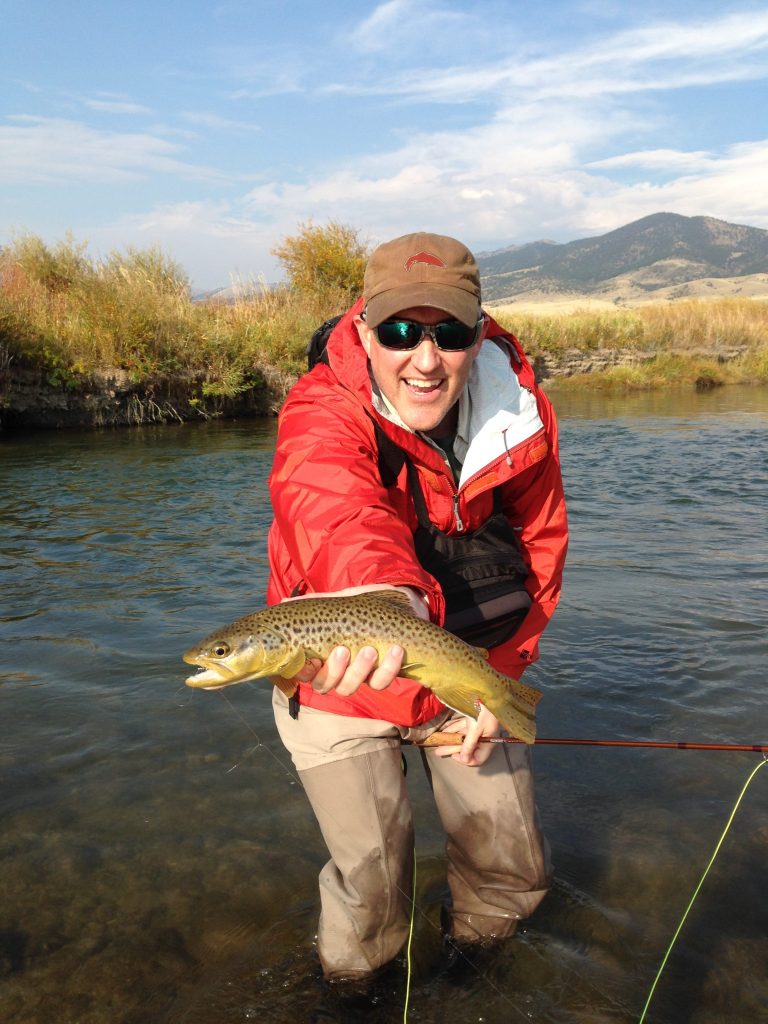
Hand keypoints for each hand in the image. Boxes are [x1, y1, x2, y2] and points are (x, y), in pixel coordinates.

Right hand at [279, 584, 427, 694]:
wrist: (404, 606)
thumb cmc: (367, 604)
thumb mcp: (343, 601)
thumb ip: (316, 604)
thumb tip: (282, 605)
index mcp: (322, 654)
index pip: (304, 672)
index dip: (303, 672)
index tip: (311, 659)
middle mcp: (337, 669)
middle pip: (324, 685)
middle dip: (333, 670)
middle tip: (343, 650)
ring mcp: (358, 675)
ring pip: (349, 687)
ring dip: (359, 670)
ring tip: (370, 650)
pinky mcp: (382, 676)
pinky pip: (380, 682)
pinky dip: (388, 668)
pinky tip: (395, 649)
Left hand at [431, 706, 500, 765]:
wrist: (487, 691)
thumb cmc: (483, 711)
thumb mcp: (476, 729)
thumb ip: (469, 745)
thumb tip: (464, 760)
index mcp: (487, 742)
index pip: (477, 759)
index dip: (465, 760)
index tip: (454, 756)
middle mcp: (483, 737)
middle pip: (466, 748)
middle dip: (451, 749)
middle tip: (437, 751)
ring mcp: (478, 728)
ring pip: (462, 736)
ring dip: (450, 738)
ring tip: (437, 740)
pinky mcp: (473, 719)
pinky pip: (462, 727)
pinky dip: (453, 728)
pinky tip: (443, 729)